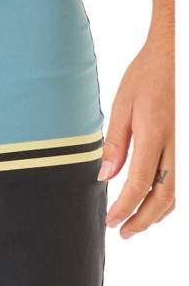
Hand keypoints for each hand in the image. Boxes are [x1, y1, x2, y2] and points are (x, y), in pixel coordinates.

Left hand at [97, 22, 174, 237]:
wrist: (179, 52)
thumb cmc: (147, 74)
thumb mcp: (122, 105)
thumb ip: (115, 143)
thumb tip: (105, 176)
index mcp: (155, 134)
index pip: (139, 184)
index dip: (124, 208)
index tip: (109, 221)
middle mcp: (178, 144)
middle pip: (163, 196)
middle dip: (143, 219)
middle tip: (123, 233)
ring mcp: (188, 144)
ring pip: (179, 192)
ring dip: (158, 213)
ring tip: (137, 223)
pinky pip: (184, 178)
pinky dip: (171, 196)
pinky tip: (157, 202)